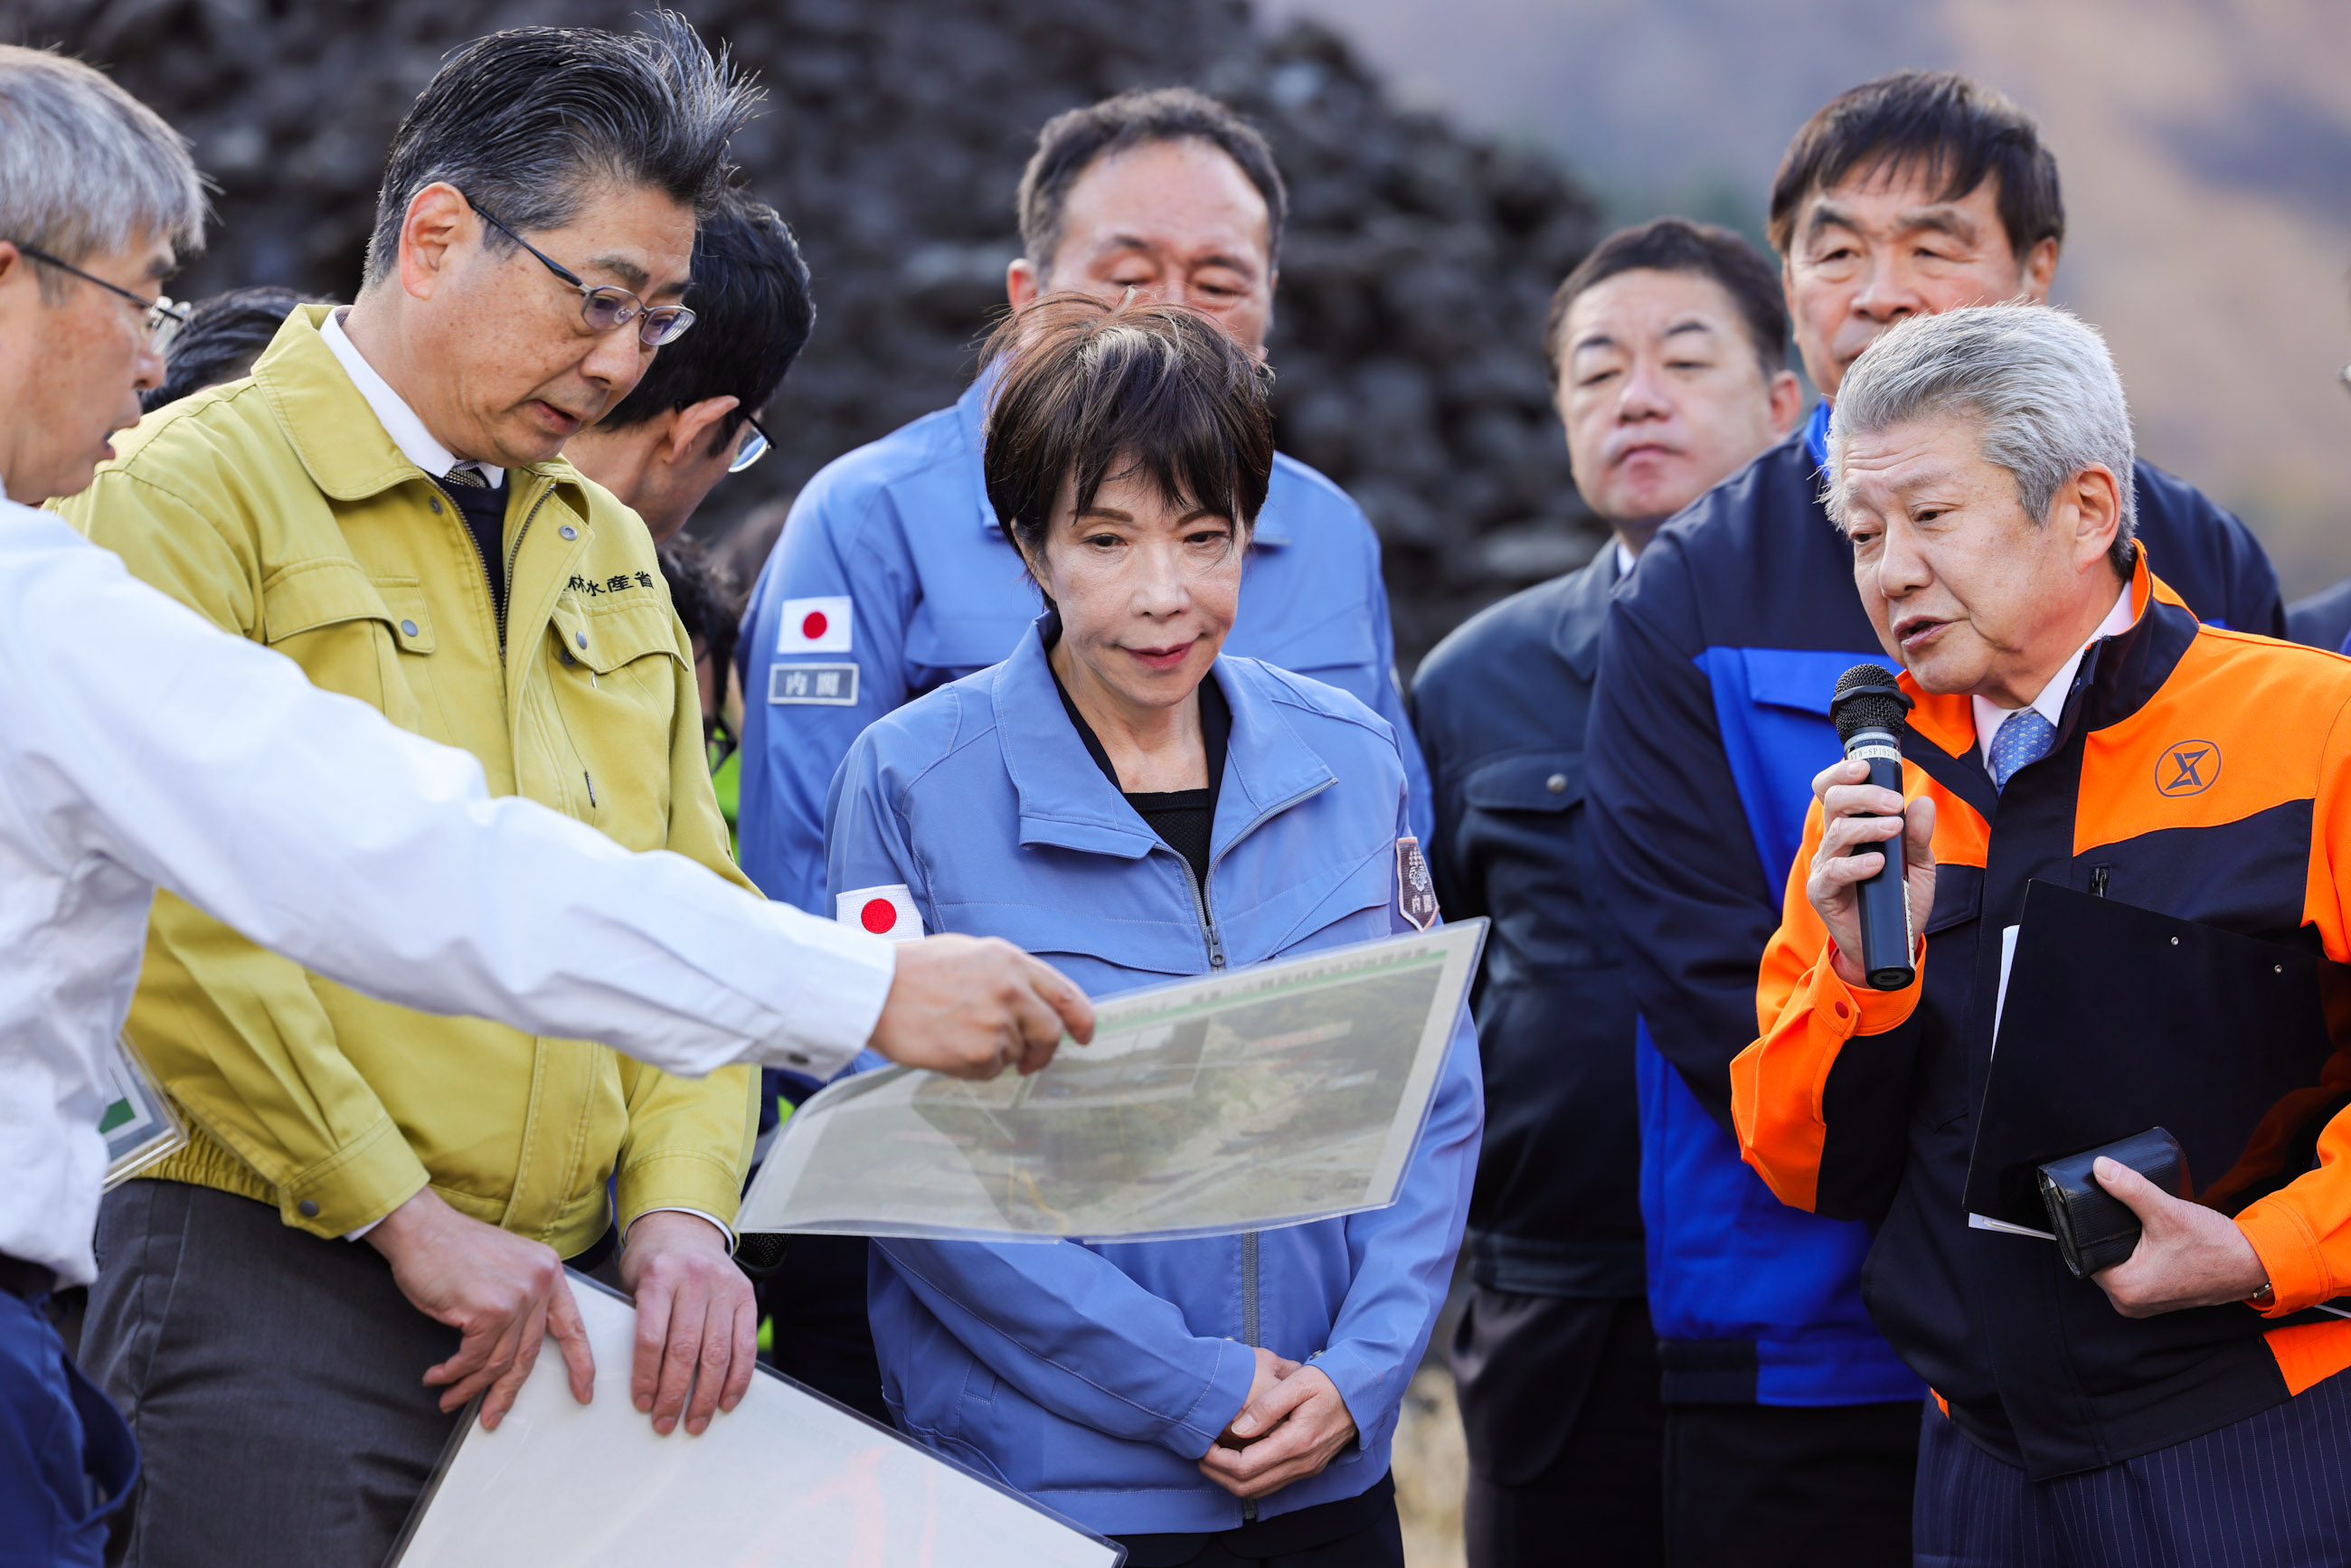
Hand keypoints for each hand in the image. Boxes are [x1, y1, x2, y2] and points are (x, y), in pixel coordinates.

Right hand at [366, 1187, 592, 1428]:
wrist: (420, 1228)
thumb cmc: (453, 1249)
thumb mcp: (504, 1267)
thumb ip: (520, 1298)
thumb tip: (514, 1351)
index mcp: (549, 1272)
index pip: (572, 1326)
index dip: (581, 1363)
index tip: (584, 1391)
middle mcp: (541, 1283)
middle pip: (529, 1355)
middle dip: (508, 1392)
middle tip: (493, 1416)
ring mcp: (517, 1297)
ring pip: (498, 1363)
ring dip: (470, 1388)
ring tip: (450, 1399)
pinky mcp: (490, 1311)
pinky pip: (472, 1359)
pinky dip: (452, 1374)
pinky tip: (438, 1377)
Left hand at [618, 1211, 755, 1434]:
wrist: (684, 1226)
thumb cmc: (653, 1262)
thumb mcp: (634, 1282)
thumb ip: (639, 1322)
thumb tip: (641, 1381)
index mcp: (660, 1276)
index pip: (652, 1337)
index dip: (646, 1377)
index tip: (642, 1404)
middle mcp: (695, 1280)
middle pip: (686, 1350)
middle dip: (675, 1395)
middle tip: (665, 1423)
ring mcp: (725, 1287)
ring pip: (718, 1353)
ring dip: (707, 1396)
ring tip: (695, 1422)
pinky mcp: (746, 1296)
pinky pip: (745, 1345)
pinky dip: (738, 1379)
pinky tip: (726, 1401)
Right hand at [868, 933, 1094, 1077]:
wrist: (875, 991)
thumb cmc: (916, 970)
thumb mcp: (971, 953)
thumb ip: (1009, 975)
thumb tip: (1038, 1003)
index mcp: (1011, 962)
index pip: (1067, 995)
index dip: (1082, 1020)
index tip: (1085, 1036)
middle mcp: (1011, 991)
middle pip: (1051, 1032)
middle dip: (1044, 1051)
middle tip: (1031, 1061)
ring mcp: (996, 1024)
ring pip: (1018, 1054)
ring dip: (997, 1054)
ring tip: (960, 1036)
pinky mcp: (978, 1054)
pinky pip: (991, 1071)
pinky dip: (975, 1067)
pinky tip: (949, 1048)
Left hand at [1198, 1365, 1356, 1500]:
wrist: (1363, 1392)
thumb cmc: (1330, 1382)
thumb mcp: (1298, 1382)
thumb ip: (1267, 1406)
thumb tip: (1237, 1429)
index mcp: (1297, 1442)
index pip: (1246, 1467)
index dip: (1217, 1460)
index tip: (1201, 1445)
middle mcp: (1302, 1464)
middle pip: (1248, 1487)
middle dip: (1217, 1474)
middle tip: (1199, 1455)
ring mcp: (1305, 1469)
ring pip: (1258, 1490)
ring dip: (1230, 1479)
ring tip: (1211, 1458)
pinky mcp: (1306, 1468)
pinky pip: (1270, 1484)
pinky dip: (1248, 1478)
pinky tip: (1235, 1459)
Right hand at [1804, 757, 1935, 986]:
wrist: (1893, 943)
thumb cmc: (1900, 898)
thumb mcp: (1919, 864)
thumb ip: (1918, 835)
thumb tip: (1922, 803)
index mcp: (1851, 827)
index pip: (1833, 789)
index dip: (1841, 773)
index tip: (1865, 767)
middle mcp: (1833, 842)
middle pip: (1833, 802)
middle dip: (1864, 795)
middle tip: (1894, 804)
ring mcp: (1825, 866)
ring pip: (1836, 833)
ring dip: (1867, 826)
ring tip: (1893, 830)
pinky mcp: (1821, 892)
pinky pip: (1832, 871)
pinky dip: (1855, 864)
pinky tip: (1877, 863)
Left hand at [2089, 1157, 2269, 1316]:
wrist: (2254, 1264)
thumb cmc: (2215, 1245)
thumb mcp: (2167, 1212)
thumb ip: (2131, 1189)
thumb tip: (2100, 1167)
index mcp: (2125, 1289)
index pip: (2083, 1253)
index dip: (2084, 1228)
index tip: (2090, 1206)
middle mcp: (2129, 1304)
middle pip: (2099, 1258)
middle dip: (2104, 1234)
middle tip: (2113, 1209)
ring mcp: (2143, 1304)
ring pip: (2116, 1264)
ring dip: (2120, 1244)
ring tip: (2129, 1221)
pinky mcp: (2157, 1298)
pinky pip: (2133, 1272)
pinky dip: (2134, 1255)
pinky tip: (2140, 1236)